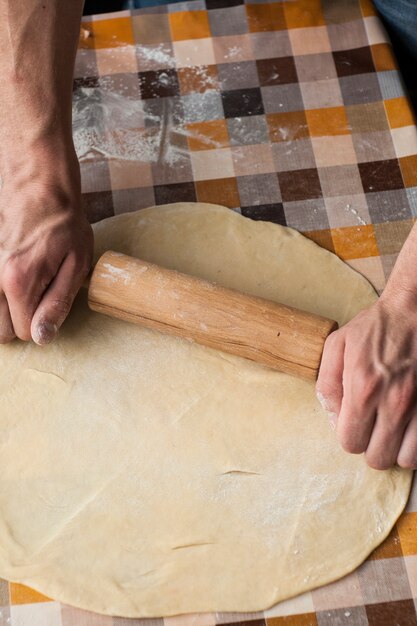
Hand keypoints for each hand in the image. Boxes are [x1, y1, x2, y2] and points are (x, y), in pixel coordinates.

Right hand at [0, 147, 92, 344]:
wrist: (38, 181)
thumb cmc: (63, 220)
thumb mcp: (76, 263)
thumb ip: (57, 303)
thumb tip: (42, 337)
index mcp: (19, 282)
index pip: (24, 333)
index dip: (41, 324)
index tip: (51, 302)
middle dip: (20, 322)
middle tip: (38, 296)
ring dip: (5, 310)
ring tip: (25, 286)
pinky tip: (12, 277)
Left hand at [316, 293, 416, 469]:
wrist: (415, 309)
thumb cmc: (376, 327)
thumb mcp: (337, 345)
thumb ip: (327, 385)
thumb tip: (333, 418)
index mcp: (363, 388)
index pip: (350, 443)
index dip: (349, 435)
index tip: (354, 422)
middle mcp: (394, 402)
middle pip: (379, 458)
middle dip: (372, 445)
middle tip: (374, 426)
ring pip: (408, 459)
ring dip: (398, 448)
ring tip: (395, 428)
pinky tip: (411, 424)